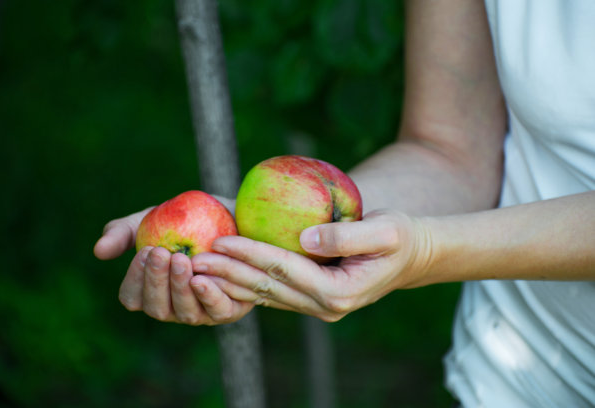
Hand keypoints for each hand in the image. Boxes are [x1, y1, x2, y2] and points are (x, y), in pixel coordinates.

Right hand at [93, 197, 252, 324]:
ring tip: (183, 260)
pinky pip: (218, 311)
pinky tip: (203, 277)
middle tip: (163, 253)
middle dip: (157, 282)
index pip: (132, 297)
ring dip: (181, 288)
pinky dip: (209, 297)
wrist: (232, 216)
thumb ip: (123, 232)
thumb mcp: (151, 219)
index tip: (145, 251)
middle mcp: (174, 307)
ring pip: (186, 314)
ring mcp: (201, 312)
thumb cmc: (186, 219)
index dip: (135, 279)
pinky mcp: (228, 310)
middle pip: (157, 309)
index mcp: (151, 291)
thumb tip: (99, 251)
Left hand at [192, 210, 433, 321]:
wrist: (411, 257)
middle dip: (229, 272)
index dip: (252, 254)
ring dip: (231, 280)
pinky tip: (224, 273)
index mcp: (339, 291)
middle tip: (195, 260)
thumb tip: (306, 237)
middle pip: (268, 286)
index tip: (222, 240)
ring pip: (266, 294)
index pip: (286, 270)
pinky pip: (273, 292)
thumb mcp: (386, 231)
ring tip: (199, 269)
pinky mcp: (311, 298)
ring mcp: (316, 306)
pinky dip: (247, 282)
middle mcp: (324, 305)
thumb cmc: (400, 238)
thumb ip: (347, 234)